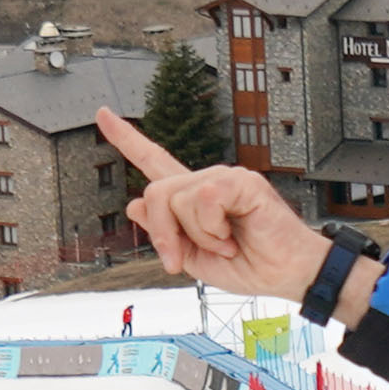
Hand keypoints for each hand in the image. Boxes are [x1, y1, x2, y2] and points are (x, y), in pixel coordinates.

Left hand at [95, 111, 351, 310]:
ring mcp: (224, 178)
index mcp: (193, 199)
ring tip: (226, 244)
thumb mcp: (194, 258)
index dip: (127, 139)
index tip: (103, 114)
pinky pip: (203, 198)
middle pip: (156, 191)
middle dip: (161, 233)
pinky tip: (234, 236)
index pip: (155, 161)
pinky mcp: (241, 181)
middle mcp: (205, 182)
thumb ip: (164, 233)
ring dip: (196, 235)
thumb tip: (135, 203)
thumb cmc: (250, 265)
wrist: (285, 274)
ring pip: (177, 198)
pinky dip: (213, 228)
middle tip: (178, 261)